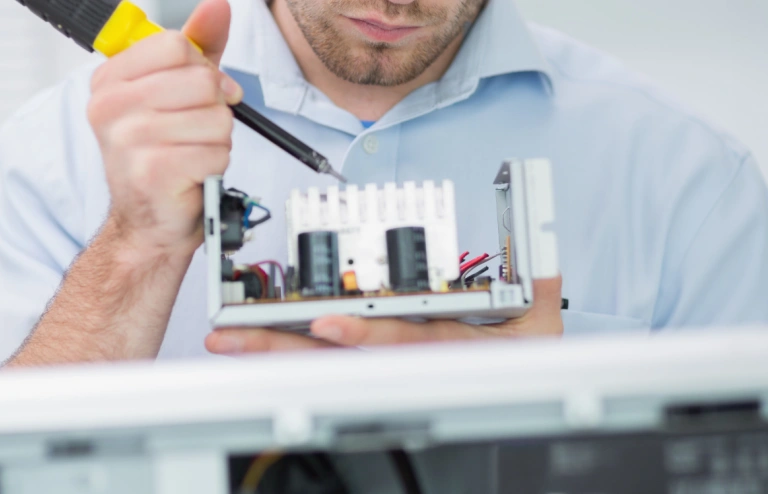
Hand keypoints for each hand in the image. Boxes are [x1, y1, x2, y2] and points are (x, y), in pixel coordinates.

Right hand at [87, 0, 242, 257]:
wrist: (149, 223)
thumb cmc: (162, 158)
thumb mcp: (176, 94)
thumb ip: (197, 48)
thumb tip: (217, 6)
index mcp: (110, 81)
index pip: (176, 45)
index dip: (203, 70)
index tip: (199, 95)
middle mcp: (110, 107)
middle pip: (202, 79)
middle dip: (214, 109)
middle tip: (195, 133)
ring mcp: (128, 139)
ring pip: (216, 117)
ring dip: (217, 141)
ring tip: (192, 155)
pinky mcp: (153, 170)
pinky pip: (215, 151)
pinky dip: (216, 165)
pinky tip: (194, 174)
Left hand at [205, 276, 563, 353]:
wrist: (524, 381)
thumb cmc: (524, 350)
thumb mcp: (540, 319)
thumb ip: (537, 281)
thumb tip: (534, 248)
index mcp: (447, 346)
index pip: (402, 340)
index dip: (365, 333)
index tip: (325, 321)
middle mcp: (407, 361)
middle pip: (340, 356)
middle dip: (283, 346)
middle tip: (234, 335)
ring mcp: (388, 365)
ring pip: (324, 361)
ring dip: (273, 349)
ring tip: (230, 338)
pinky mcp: (374, 362)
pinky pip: (325, 361)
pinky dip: (287, 351)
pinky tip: (254, 342)